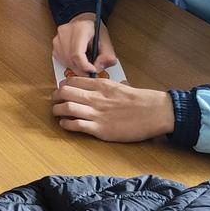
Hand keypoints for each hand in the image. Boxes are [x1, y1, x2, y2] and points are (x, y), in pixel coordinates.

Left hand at [52, 78, 173, 141]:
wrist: (154, 112)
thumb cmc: (141, 100)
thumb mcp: (121, 86)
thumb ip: (108, 87)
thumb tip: (102, 87)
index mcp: (101, 84)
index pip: (73, 80)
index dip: (63, 85)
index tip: (61, 89)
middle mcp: (95, 97)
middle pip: (65, 92)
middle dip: (56, 96)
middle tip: (55, 100)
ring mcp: (96, 114)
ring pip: (67, 108)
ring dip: (57, 110)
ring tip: (57, 112)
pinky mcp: (100, 129)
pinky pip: (76, 125)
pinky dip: (66, 124)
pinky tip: (65, 124)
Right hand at [53, 13, 117, 74]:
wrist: (84, 22)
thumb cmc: (95, 32)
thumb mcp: (107, 42)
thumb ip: (107, 57)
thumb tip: (97, 69)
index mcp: (80, 28)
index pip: (77, 53)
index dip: (85, 66)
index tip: (93, 70)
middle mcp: (65, 32)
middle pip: (71, 59)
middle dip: (82, 70)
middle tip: (91, 71)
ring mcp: (58, 38)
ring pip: (66, 62)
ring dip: (77, 68)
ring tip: (86, 63)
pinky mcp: (55, 45)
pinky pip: (62, 61)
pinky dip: (71, 65)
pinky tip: (78, 60)